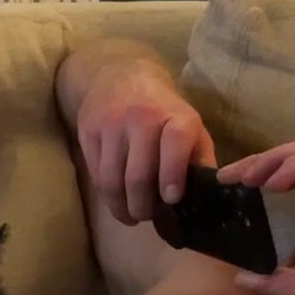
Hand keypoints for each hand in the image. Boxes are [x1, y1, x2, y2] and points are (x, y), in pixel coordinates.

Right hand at [72, 59, 214, 226]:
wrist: (120, 78)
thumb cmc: (163, 111)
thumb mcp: (189, 127)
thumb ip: (199, 159)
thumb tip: (206, 196)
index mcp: (174, 116)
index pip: (174, 143)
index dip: (173, 173)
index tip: (172, 199)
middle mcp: (141, 118)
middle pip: (137, 174)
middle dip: (142, 205)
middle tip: (147, 217)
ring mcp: (111, 125)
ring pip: (112, 180)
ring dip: (121, 207)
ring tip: (131, 216)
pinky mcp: (89, 132)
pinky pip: (96, 174)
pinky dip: (106, 195)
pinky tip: (116, 200)